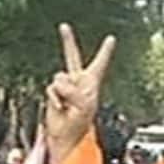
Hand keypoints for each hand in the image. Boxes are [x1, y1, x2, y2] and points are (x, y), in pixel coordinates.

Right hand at [45, 23, 116, 163]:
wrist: (64, 136)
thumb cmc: (80, 123)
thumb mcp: (84, 105)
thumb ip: (73, 91)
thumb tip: (60, 84)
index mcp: (92, 84)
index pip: (100, 64)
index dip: (105, 51)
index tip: (111, 38)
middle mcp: (78, 82)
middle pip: (72, 57)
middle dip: (67, 41)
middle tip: (64, 27)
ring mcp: (64, 86)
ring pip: (59, 77)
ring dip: (64, 92)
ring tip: (68, 106)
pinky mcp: (52, 92)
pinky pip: (51, 88)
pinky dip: (55, 98)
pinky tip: (60, 108)